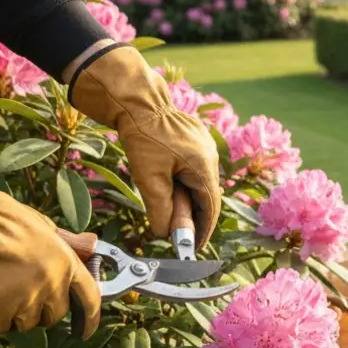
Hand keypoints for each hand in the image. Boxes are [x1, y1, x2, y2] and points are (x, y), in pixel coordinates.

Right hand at [0, 128, 100, 337]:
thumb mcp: (39, 225)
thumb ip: (66, 243)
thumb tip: (94, 245)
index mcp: (65, 262)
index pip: (90, 298)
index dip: (89, 318)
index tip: (84, 332)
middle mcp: (50, 283)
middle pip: (52, 315)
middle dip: (38, 310)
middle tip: (17, 292)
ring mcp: (23, 300)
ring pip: (22, 323)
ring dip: (9, 313)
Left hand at [68, 44, 220, 247]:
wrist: (136, 99)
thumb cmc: (143, 136)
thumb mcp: (149, 178)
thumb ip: (161, 209)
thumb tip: (166, 235)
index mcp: (204, 167)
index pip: (210, 208)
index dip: (203, 231)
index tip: (194, 248)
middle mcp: (209, 157)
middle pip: (206, 196)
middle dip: (193, 217)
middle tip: (178, 234)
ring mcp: (203, 147)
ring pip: (199, 183)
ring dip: (187, 200)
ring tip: (171, 212)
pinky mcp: (194, 141)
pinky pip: (194, 169)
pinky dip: (184, 184)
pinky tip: (170, 188)